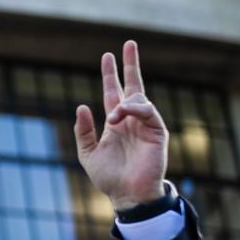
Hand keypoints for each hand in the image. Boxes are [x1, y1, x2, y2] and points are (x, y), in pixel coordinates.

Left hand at [72, 40, 168, 210]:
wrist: (127, 195)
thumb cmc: (108, 177)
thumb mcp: (87, 152)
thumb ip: (83, 130)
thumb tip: (81, 106)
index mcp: (115, 123)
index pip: (113, 93)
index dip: (110, 75)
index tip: (108, 56)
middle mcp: (132, 120)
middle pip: (133, 86)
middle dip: (130, 65)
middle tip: (128, 44)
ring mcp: (145, 125)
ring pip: (139, 99)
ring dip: (125, 103)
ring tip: (114, 117)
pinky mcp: (158, 133)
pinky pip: (150, 113)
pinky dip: (137, 109)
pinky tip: (123, 114)